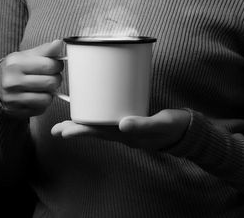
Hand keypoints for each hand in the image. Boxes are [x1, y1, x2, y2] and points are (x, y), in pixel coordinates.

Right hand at [0, 39, 63, 117]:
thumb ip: (45, 50)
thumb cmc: (16, 68)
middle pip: (51, 82)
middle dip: (55, 79)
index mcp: (15, 63)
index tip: (55, 65)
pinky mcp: (16, 111)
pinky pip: (41, 108)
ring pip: (47, 98)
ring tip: (43, 87)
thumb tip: (59, 43)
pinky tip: (35, 96)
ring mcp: (13, 98)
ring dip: (49, 93)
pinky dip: (42, 103)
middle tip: (50, 77)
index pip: (50, 65)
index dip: (58, 65)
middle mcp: (12, 81)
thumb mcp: (27, 56)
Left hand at [50, 109, 190, 149]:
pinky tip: (90, 109)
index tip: (63, 131)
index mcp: (126, 135)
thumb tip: (123, 124)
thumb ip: (144, 124)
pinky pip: (109, 119)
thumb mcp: (161, 124)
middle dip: (75, 130)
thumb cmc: (174, 127)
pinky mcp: (130, 119)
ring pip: (99, 126)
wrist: (188, 129)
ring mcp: (125, 127)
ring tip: (64, 125)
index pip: (98, 133)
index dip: (80, 131)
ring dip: (82, 124)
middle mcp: (122, 133)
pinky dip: (97, 115)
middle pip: (94, 131)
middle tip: (55, 130)